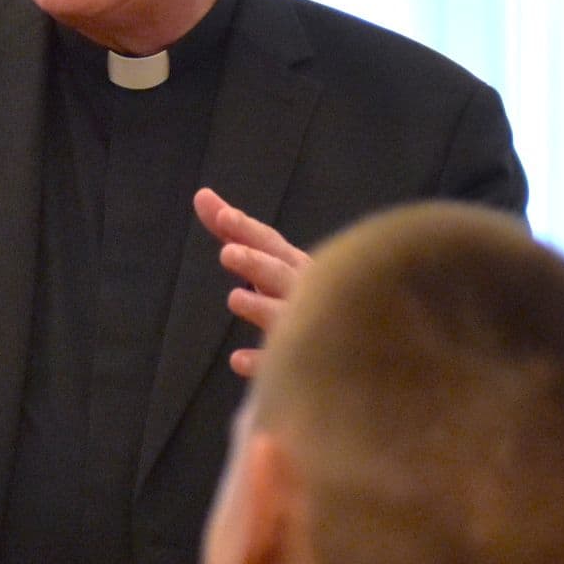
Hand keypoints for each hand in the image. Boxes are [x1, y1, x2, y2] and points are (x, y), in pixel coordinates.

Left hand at [193, 187, 308, 377]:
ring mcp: (310, 331)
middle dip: (257, 263)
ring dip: (262, 307)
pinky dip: (263, 362)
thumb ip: (236, 232)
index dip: (248, 230)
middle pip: (281, 276)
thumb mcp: (273, 261)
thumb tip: (200, 195)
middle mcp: (308, 293)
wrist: (363, 348)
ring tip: (235, 298)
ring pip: (286, 318)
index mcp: (300, 268)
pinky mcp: (307, 368)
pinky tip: (237, 359)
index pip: (271, 245)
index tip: (223, 216)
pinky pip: (283, 365)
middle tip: (228, 253)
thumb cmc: (306, 295)